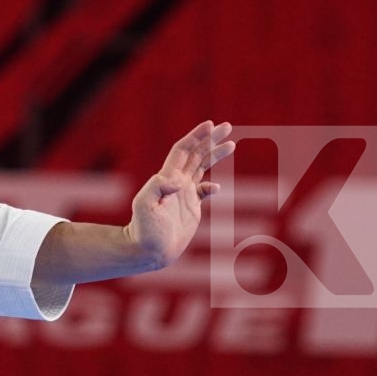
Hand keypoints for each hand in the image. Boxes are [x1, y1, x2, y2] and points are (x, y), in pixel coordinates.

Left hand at [127, 120, 234, 270]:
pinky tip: (216, 187)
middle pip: (196, 154)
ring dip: (215, 154)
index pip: (183, 150)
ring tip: (231, 144)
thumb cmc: (144, 230)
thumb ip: (157, 188)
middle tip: (227, 127)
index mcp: (167, 178)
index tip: (210, 125)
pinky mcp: (191, 208)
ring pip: (202, 168)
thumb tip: (178, 180)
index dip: (196, 136)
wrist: (148, 250)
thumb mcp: (144, 206)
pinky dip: (212, 186)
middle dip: (211, 139)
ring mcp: (184, 195)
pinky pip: (204, 191)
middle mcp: (176, 183)